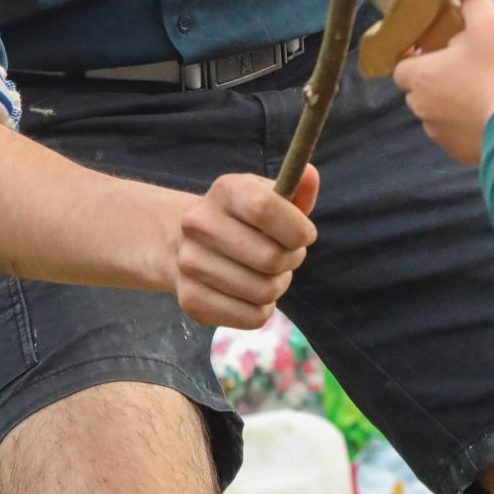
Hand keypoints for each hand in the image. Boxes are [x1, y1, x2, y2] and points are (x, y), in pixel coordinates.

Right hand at [166, 165, 319, 328]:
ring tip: (268, 273)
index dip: (297, 228)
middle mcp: (200, 225)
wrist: (183, 243)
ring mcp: (191, 264)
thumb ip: (295, 190)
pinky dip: (262, 309)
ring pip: (265, 292)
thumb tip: (311, 175)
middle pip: (271, 258)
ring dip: (278, 285)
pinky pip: (252, 318)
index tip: (305, 235)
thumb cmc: (240, 218)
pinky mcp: (191, 301)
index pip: (265, 209)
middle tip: (287, 255)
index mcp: (224, 192)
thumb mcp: (264, 196)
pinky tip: (251, 293)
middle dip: (291, 260)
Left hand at [393, 0, 493, 165]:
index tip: (434, 52)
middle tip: (465, 68)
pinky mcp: (460, 154)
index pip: (401, 68)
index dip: (416, 59)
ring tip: (483, 92)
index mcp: (422, 77)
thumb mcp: (490, 25)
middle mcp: (423, 109)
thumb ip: (475, 4)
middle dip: (436, 81)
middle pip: (419, 91)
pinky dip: (468, 126)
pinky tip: (492, 114)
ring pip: (438, 115)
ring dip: (452, 105)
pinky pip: (457, 136)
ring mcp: (441, 136)